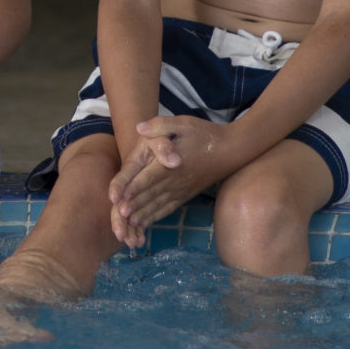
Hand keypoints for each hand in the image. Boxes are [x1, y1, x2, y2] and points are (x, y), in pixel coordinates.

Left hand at [107, 115, 227, 248]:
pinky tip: (144, 224)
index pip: (149, 177)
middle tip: (118, 216)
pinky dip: (155, 216)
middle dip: (134, 206)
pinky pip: (168, 208)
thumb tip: (139, 128)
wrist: (231, 150)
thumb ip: (161, 125)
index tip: (120, 197)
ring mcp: (181, 190)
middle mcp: (175, 180)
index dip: (134, 188)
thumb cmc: (205, 134)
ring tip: (128, 225)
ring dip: (143, 215)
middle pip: (151, 195)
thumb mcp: (183, 123)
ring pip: (158, 204)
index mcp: (172, 164)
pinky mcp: (185, 195)